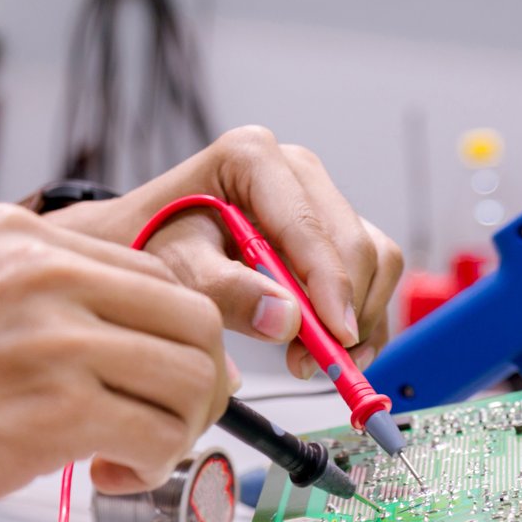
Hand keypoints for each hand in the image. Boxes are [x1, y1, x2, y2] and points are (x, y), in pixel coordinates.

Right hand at [0, 204, 233, 521]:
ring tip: (136, 449)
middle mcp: (41, 275)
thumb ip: (73, 302)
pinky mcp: (55, 410)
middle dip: (203, 383)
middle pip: (196, 323)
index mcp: (24, 239)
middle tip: (173, 420)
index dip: (185, 338)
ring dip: (181, 429)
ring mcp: (50, 339)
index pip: (163, 278)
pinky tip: (114, 471)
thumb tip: (191, 347)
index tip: (171, 378)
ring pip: (192, 380)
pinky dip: (154, 465)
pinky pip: (162, 435)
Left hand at [52, 126, 403, 377]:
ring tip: (313, 359)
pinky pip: (376, 276)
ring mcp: (321, 201)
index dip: (332, 287)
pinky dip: (364, 319)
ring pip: (377, 261)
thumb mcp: (174, 268)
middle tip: (311, 363)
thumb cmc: (150, 245)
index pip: (311, 227)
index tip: (336, 337)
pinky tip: (334, 350)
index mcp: (253, 158)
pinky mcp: (334, 233)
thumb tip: (286, 319)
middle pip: (356, 244)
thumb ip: (224, 290)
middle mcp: (297, 172)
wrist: (144, 241)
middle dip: (343, 311)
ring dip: (359, 319)